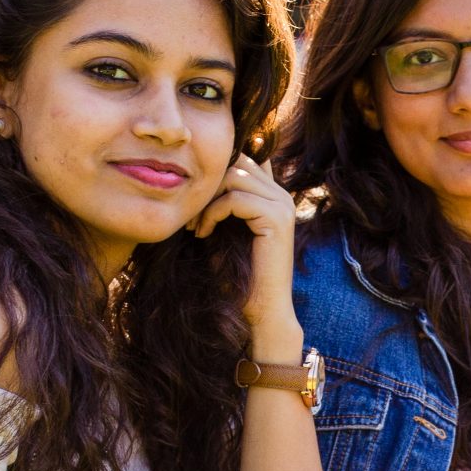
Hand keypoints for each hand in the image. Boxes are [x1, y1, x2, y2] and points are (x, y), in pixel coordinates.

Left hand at [191, 152, 299, 338]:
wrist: (261, 311)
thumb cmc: (238, 277)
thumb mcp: (224, 232)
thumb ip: (218, 203)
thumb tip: (191, 177)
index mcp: (272, 196)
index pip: (245, 159)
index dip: (215, 172)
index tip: (192, 202)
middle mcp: (281, 195)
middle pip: (238, 162)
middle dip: (207, 185)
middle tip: (188, 214)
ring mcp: (282, 205)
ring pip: (235, 175)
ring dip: (206, 200)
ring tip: (194, 225)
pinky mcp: (276, 217)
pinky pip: (235, 198)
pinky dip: (212, 214)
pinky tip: (203, 234)